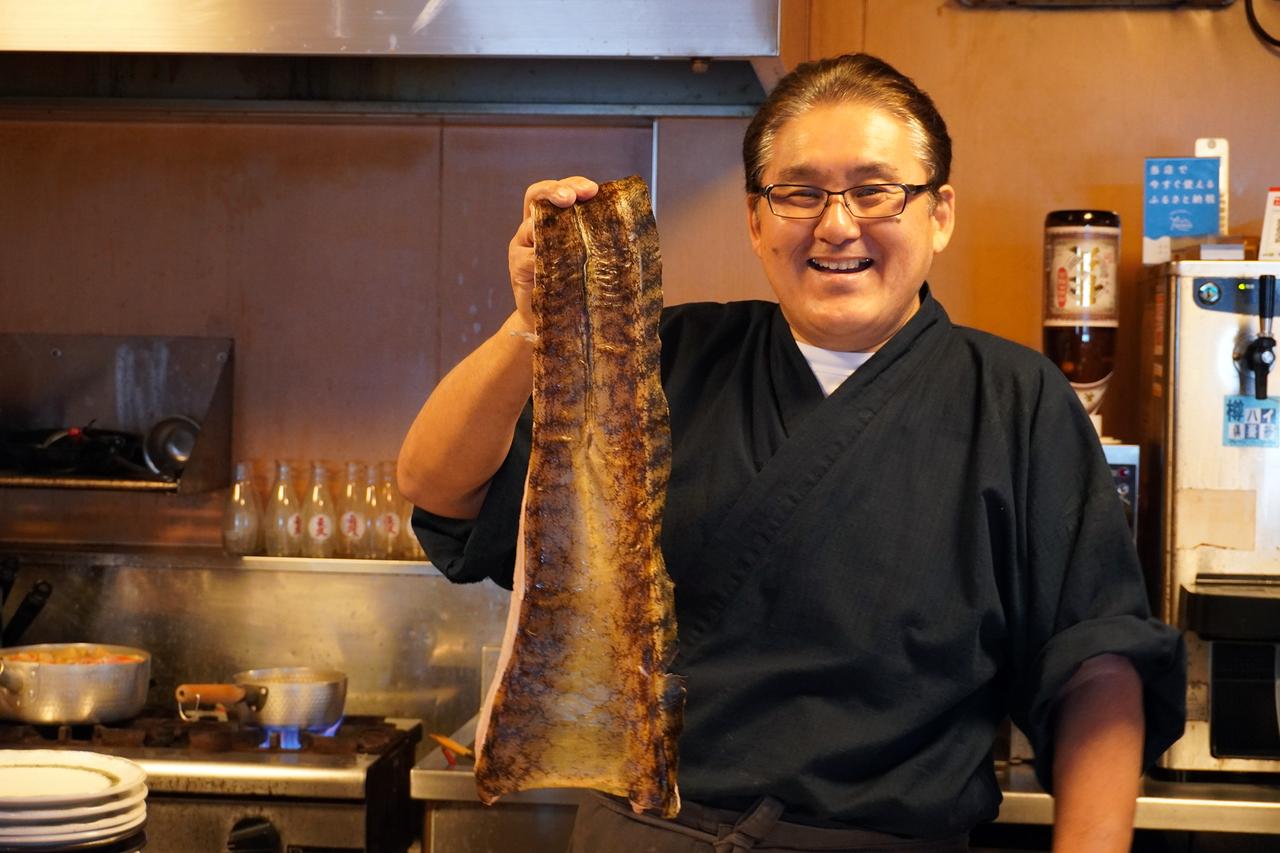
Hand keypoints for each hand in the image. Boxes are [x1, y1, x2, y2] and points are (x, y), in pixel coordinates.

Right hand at [507, 176, 598, 331]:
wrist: (550, 322)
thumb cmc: (574, 289)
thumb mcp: (589, 260)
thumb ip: (598, 242)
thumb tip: (633, 230)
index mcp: (555, 220)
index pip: (560, 191)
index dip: (573, 184)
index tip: (593, 190)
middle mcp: (535, 228)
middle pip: (538, 195)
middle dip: (555, 190)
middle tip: (571, 198)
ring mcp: (523, 246)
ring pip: (530, 224)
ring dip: (546, 220)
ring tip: (562, 224)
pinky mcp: (517, 268)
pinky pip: (527, 256)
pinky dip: (540, 255)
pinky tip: (552, 260)